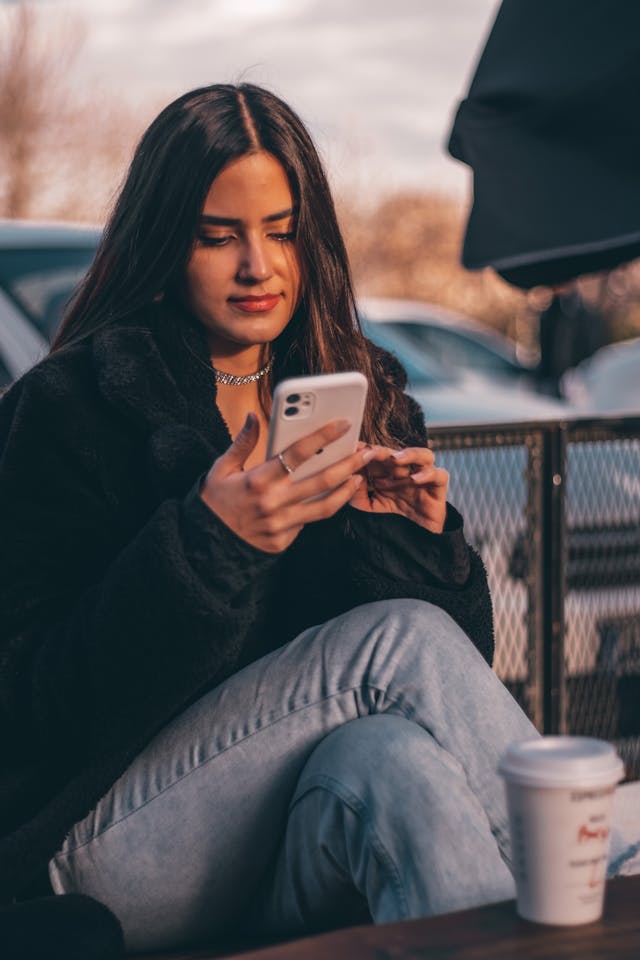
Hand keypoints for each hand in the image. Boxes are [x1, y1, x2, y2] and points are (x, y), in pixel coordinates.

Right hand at [200, 413, 374, 552]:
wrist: (204, 544)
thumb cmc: (214, 502)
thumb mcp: (221, 469)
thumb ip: (242, 443)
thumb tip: (253, 417)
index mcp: (258, 481)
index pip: (297, 453)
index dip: (323, 436)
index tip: (343, 424)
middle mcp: (273, 503)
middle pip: (321, 481)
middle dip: (348, 464)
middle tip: (365, 453)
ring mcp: (280, 526)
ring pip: (323, 507)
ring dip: (345, 490)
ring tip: (358, 477)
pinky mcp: (283, 542)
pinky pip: (306, 524)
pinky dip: (318, 510)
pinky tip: (328, 498)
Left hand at [349, 443, 447, 533]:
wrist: (415, 545)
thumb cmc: (392, 524)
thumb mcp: (369, 509)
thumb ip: (357, 494)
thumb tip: (349, 474)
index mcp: (388, 476)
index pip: (378, 457)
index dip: (367, 452)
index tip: (352, 449)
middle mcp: (406, 474)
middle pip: (397, 454)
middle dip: (383, 451)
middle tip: (371, 451)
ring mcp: (423, 479)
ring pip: (423, 456)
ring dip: (409, 454)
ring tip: (394, 459)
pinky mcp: (438, 490)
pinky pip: (440, 475)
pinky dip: (429, 474)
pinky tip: (415, 480)